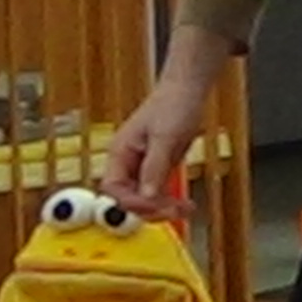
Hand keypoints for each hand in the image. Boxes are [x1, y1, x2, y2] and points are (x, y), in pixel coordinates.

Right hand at [101, 78, 208, 218]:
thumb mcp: (165, 138)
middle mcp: (127, 161)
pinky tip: (184, 203)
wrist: (188, 90)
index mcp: (120, 152)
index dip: (131, 201)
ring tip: (184, 208)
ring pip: (144, 198)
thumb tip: (146, 196)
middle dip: (149, 207)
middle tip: (173, 210)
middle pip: (128, 197)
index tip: (154, 205)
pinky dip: (169, 200)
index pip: (113, 188)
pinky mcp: (157, 166)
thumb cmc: (173, 105)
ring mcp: (142, 165)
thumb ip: (154, 168)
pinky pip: (157, 191)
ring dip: (162, 207)